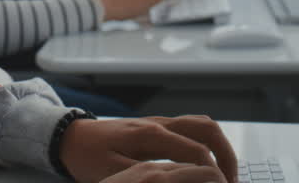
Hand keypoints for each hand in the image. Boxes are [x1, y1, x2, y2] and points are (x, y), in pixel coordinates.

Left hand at [60, 116, 237, 182]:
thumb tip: (176, 180)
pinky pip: (192, 128)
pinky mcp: (157, 126)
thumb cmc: (88, 157)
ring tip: (225, 176)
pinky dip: (207, 144)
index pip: (196, 152)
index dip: (214, 173)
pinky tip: (206, 166)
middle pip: (208, 130)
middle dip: (227, 156)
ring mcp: (159, 122)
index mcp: (150, 135)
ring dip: (220, 147)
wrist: (70, 137)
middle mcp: (159, 123)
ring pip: (202, 125)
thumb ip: (146, 179)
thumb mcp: (111, 174)